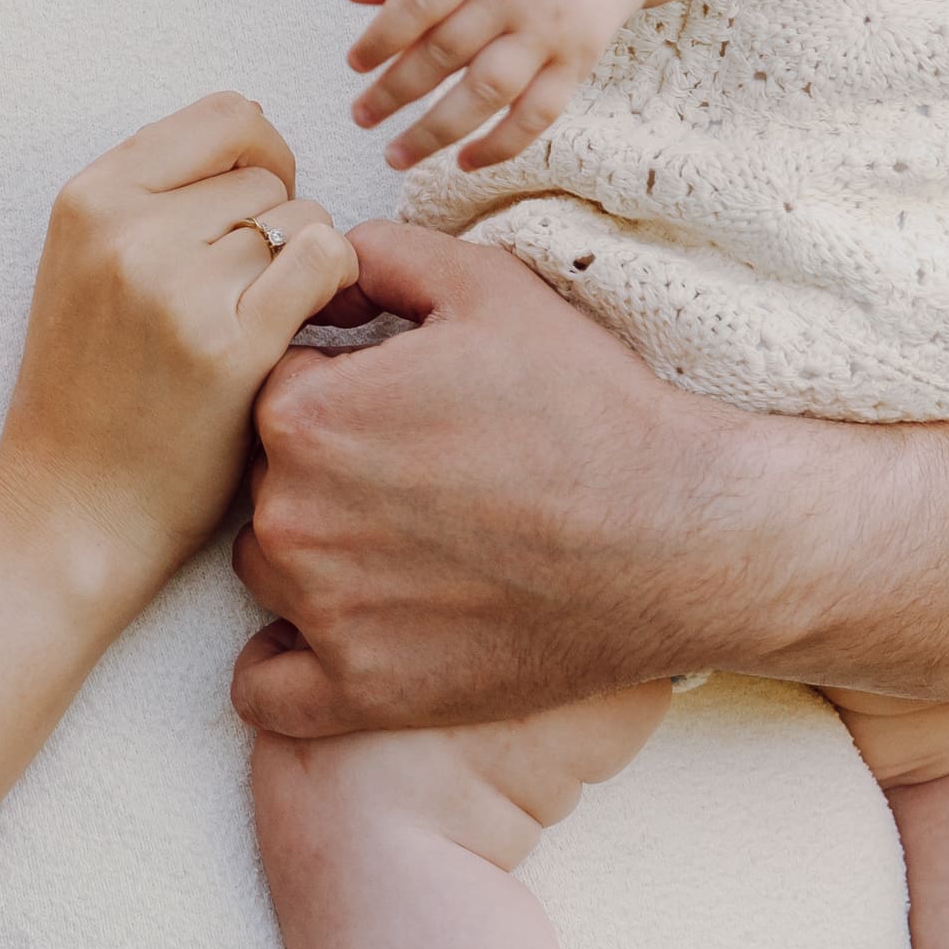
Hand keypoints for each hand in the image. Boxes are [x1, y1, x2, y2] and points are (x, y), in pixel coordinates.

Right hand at [0, 92, 360, 603]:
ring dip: (300, 270)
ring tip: (253, 328)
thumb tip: (260, 144)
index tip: (254, 211)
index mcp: (89, 198)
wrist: (70, 511)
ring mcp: (177, 286)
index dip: (261, 156)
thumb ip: (155, 198)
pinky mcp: (230, 346)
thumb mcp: (86, 265)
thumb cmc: (92, 392)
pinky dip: (334, 290)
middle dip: (274, 228)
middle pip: (265, 175)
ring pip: (301, 219)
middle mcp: (127, 230)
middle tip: (240, 297)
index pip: (224, 116)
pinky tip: (303, 333)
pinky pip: (327, 262)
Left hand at [231, 223, 721, 733]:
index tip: (399, 407)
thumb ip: (378, 256)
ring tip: (412, 545)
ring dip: (315, 558)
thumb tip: (322, 269)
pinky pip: (268, 692)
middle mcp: (291, 517)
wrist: (680, 536)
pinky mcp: (361, 692)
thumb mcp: (486, 287)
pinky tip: (342, 636)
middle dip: (326, 472)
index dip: (337, 389)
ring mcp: (322, 613)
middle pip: (268, 481)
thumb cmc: (589, 411)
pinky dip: (289, 667)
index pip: (274, 392)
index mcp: (304, 415)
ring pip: (270, 571)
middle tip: (421, 475)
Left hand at [343, 0, 649, 171]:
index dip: (382, 36)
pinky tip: (463, 162)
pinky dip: (502, 145)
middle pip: (447, 50)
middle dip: (396, 91)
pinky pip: (539, 113)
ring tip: (395, 155)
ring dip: (437, 131)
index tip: (354, 64)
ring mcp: (550, 29)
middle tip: (360, 117)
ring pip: (489, 91)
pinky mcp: (579, 60)